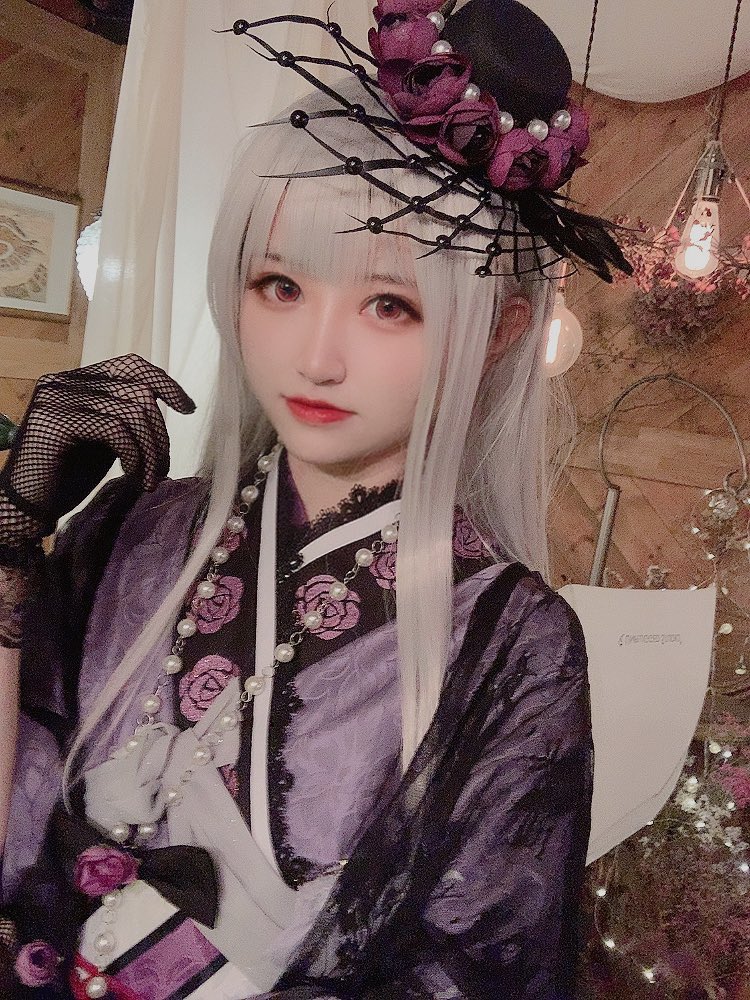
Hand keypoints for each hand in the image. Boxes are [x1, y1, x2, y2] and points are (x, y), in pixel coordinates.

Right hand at [0, 354, 194, 546]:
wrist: (22, 507)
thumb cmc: (63, 477)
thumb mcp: (103, 439)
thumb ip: (125, 417)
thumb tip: (169, 403)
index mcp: (75, 380)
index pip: (131, 365)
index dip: (165, 383)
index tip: (188, 408)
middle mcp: (63, 381)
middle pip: (138, 391)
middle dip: (161, 434)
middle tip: (163, 469)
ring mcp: (56, 399)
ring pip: (132, 412)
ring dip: (152, 451)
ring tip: (150, 480)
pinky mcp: (56, 423)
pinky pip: (115, 429)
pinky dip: (134, 455)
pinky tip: (131, 476)